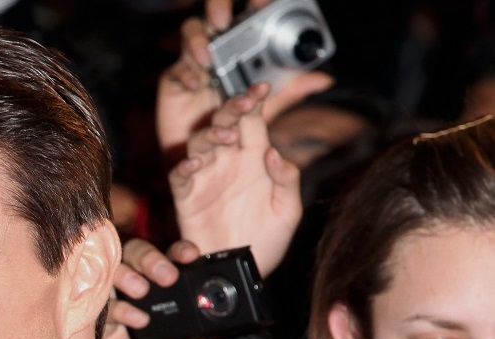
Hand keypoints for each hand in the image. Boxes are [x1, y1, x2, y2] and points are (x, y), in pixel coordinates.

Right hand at [101, 239, 217, 338]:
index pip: (173, 259)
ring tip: (142, 291)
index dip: (180, 251)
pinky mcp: (104, 329)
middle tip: (166, 276)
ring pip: (113, 273)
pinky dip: (117, 307)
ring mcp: (121, 308)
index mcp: (174, 294)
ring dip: (127, 275)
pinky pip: (101, 307)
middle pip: (137, 255)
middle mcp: (145, 294)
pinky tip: (136, 321)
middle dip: (150, 258)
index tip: (189, 256)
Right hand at [155, 0, 331, 158]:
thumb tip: (323, 80)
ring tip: (207, 58)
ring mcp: (192, 63)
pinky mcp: (172, 83)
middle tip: (223, 20)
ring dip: (197, 42)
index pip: (245, 18)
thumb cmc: (235, 132)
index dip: (253, 4)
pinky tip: (196, 84)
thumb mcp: (266, 111)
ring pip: (191, 35)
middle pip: (213, 14)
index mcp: (238, 49)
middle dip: (217, 7)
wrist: (208, 164)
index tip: (263, 2)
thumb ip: (290, 92)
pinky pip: (175, 71)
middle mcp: (216, 50)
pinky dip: (186, 75)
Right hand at [170, 83, 300, 275]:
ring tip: (224, 137)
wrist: (241, 270)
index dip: (254, 102)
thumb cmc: (267, 240)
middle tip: (241, 102)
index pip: (253, 121)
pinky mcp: (187, 196)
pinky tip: (192, 165)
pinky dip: (183, 168)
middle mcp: (229, 162)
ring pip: (200, 143)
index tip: (262, 89)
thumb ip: (286, 180)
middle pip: (225, 124)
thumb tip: (275, 154)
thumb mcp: (287, 211)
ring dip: (210, 135)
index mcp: (255, 158)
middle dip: (231, 109)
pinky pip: (180, 177)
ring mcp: (206, 177)